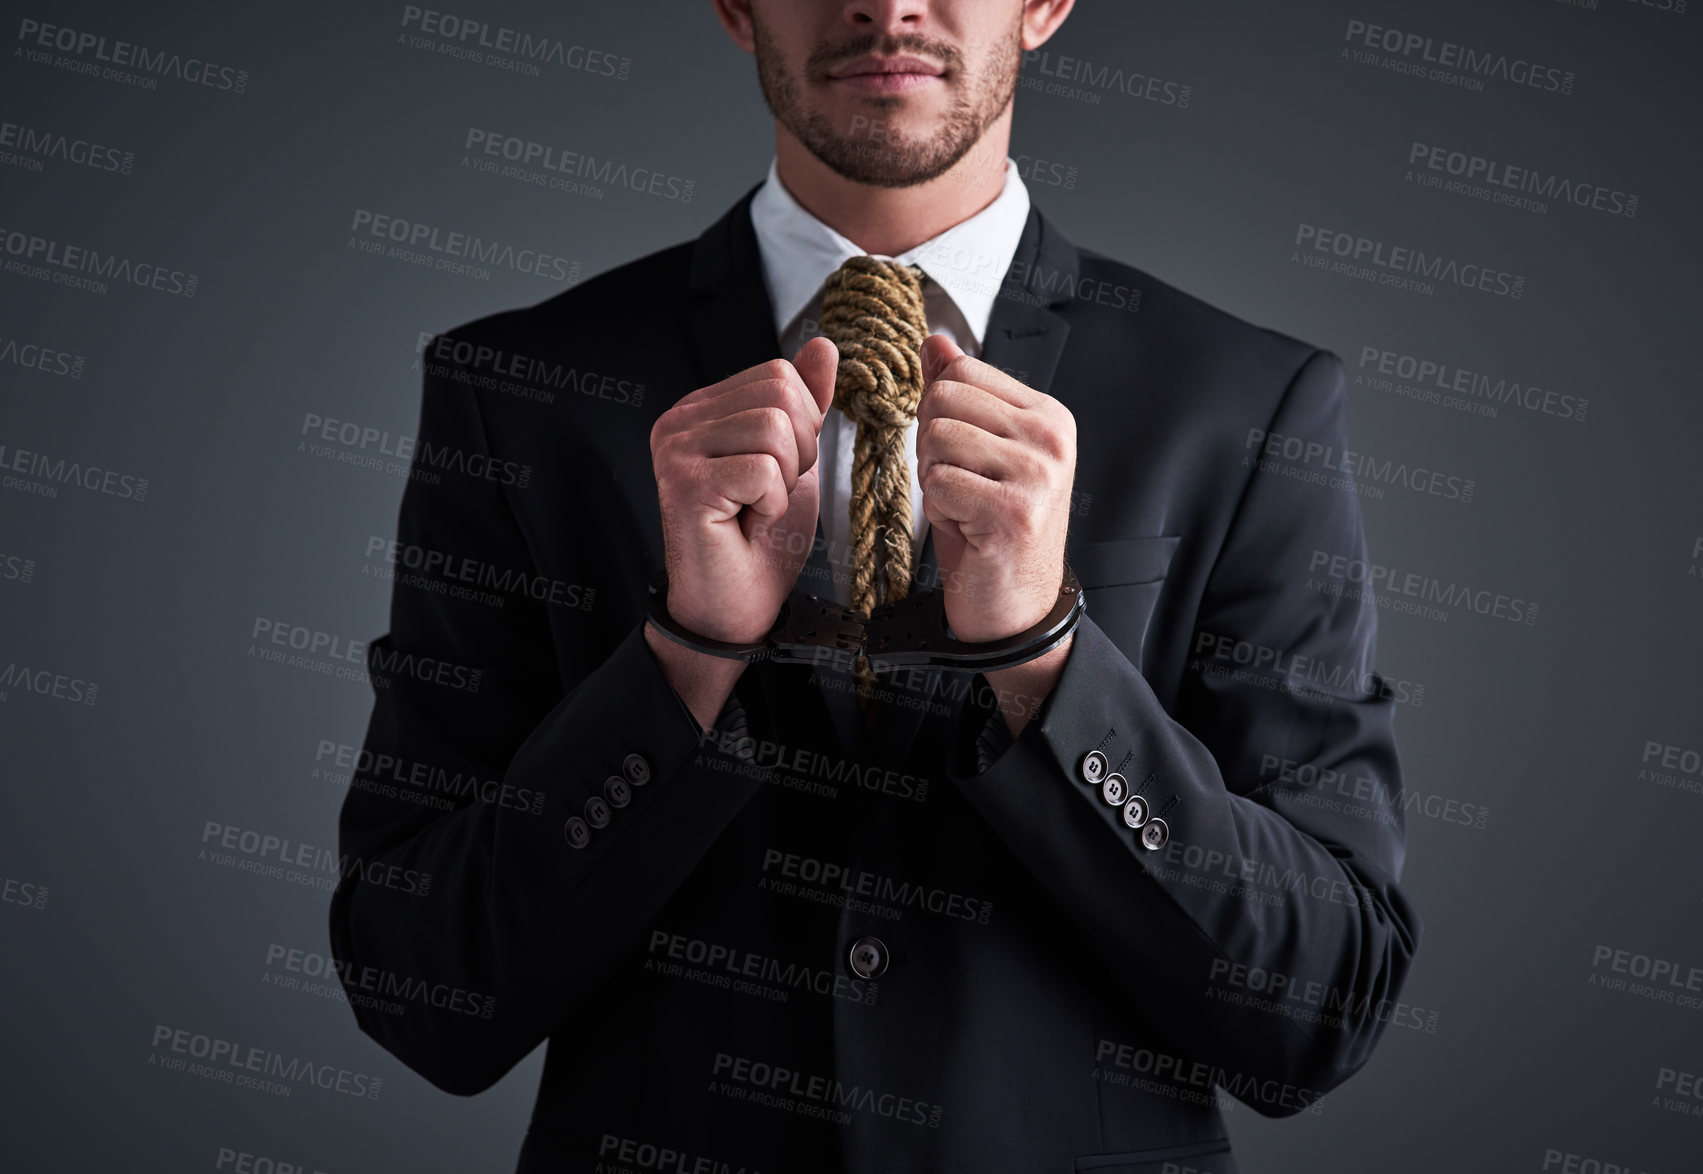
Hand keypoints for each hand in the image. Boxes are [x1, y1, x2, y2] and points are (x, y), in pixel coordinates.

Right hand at [649, 337, 838, 644]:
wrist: (733, 611)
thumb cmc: (758, 545)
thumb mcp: (796, 462)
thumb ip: (806, 404)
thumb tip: (822, 347)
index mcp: (703, 409)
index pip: (780, 374)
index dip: (804, 426)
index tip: (779, 473)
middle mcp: (680, 421)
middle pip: (780, 393)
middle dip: (799, 451)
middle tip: (770, 494)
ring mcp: (676, 450)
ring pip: (775, 429)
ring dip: (785, 481)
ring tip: (757, 508)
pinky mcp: (684, 483)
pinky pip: (764, 469)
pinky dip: (773, 504)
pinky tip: (746, 523)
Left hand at [916, 334, 1076, 643]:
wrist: (1016, 608)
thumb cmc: (994, 532)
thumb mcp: (977, 452)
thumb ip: (957, 393)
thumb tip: (935, 341)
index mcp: (1047, 415)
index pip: (961, 371)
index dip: (941, 413)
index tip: (965, 456)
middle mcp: (1050, 439)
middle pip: (943, 399)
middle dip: (932, 446)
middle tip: (961, 485)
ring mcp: (1037, 474)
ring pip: (936, 438)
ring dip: (934, 479)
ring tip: (964, 506)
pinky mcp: (1014, 511)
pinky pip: (940, 483)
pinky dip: (939, 509)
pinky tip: (967, 528)